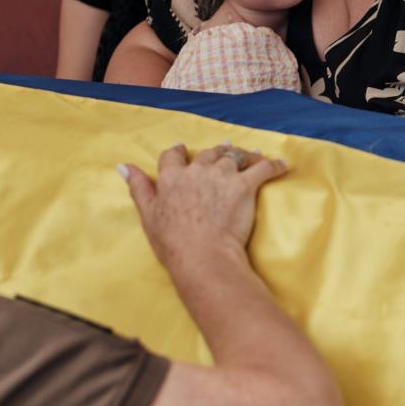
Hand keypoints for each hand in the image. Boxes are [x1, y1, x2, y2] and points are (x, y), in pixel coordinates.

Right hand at [122, 144, 287, 266]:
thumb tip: (123, 166)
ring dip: (241, 155)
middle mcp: (196, 171)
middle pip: (207, 154)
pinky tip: (281, 165)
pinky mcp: (245, 186)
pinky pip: (262, 168)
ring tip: (249, 155)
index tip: (183, 151)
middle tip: (223, 150)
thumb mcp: (147, 215)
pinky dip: (273, 165)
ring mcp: (222, 176)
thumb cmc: (173, 242)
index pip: (173, 156)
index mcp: (171, 178)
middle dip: (215, 152)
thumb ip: (138, 187)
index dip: (179, 153)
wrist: (203, 255)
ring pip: (233, 157)